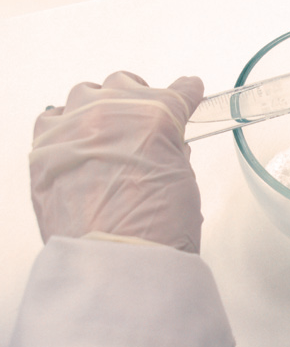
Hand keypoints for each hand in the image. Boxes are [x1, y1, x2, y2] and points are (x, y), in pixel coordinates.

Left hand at [30, 71, 204, 252]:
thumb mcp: (183, 182)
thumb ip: (172, 151)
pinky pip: (52, 118)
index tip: (189, 91)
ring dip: (99, 106)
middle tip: (143, 121)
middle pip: (125, 83)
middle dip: (138, 98)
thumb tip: (166, 144)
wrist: (115, 263)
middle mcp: (111, 111)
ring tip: (105, 131)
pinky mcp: (43, 148)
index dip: (186, 93)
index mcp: (157, 117)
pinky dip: (66, 126)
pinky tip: (76, 145)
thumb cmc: (157, 230)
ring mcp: (73, 126)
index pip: (178, 91)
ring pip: (85, 93)